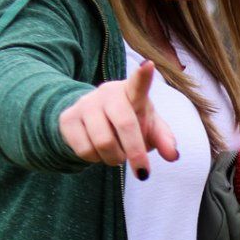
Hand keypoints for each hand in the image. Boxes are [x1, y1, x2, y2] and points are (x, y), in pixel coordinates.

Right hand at [57, 59, 179, 179]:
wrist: (91, 121)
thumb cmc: (130, 122)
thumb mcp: (150, 129)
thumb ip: (164, 140)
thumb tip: (172, 156)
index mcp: (131, 93)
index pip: (138, 84)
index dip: (143, 76)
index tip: (148, 65)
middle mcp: (107, 94)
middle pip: (124, 125)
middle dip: (136, 153)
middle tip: (143, 173)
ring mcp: (85, 104)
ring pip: (103, 143)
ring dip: (115, 159)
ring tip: (117, 155)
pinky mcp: (67, 118)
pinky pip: (84, 150)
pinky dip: (96, 160)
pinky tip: (98, 151)